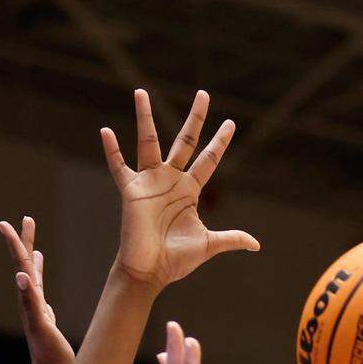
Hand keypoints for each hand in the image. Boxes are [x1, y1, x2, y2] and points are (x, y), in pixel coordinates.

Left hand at [0, 216, 74, 363]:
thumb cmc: (49, 356)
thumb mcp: (40, 326)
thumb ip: (31, 302)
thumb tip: (20, 277)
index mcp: (28, 300)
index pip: (20, 266)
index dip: (14, 244)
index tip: (4, 223)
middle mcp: (30, 302)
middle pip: (25, 265)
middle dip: (25, 242)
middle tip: (26, 219)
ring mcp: (36, 310)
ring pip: (32, 277)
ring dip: (32, 258)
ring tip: (33, 242)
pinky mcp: (44, 318)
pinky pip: (40, 292)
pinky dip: (39, 279)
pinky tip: (37, 277)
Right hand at [102, 89, 259, 290]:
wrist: (150, 272)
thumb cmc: (176, 260)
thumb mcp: (208, 245)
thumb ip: (231, 239)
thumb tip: (256, 245)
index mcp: (189, 190)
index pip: (208, 160)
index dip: (219, 142)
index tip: (230, 122)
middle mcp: (170, 180)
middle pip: (185, 141)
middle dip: (196, 118)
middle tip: (204, 94)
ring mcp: (150, 182)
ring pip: (148, 142)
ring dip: (144, 117)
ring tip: (141, 91)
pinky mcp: (131, 191)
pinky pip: (118, 166)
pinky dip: (111, 150)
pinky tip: (105, 131)